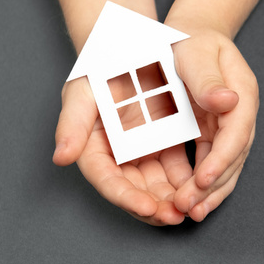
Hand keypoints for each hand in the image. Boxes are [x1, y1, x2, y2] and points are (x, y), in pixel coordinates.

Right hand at [53, 75, 191, 225]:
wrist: (129, 47)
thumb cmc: (101, 67)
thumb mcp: (83, 91)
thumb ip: (72, 125)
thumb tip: (61, 157)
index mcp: (94, 148)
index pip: (108, 180)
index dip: (127, 197)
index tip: (147, 208)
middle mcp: (117, 157)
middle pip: (135, 191)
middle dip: (154, 207)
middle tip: (174, 216)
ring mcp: (143, 153)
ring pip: (158, 187)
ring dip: (172, 200)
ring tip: (190, 208)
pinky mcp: (165, 145)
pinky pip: (177, 171)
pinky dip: (187, 182)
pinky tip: (202, 189)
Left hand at [166, 26, 258, 221]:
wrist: (191, 36)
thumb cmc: (191, 40)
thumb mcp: (196, 51)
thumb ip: (208, 78)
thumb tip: (228, 101)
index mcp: (241, 94)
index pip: (236, 135)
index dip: (220, 160)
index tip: (201, 180)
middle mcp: (240, 115)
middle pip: (234, 158)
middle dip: (214, 186)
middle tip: (190, 207)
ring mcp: (230, 127)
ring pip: (226, 167)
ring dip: (210, 192)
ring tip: (191, 212)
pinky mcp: (215, 134)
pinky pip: (212, 163)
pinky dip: (202, 184)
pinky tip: (190, 200)